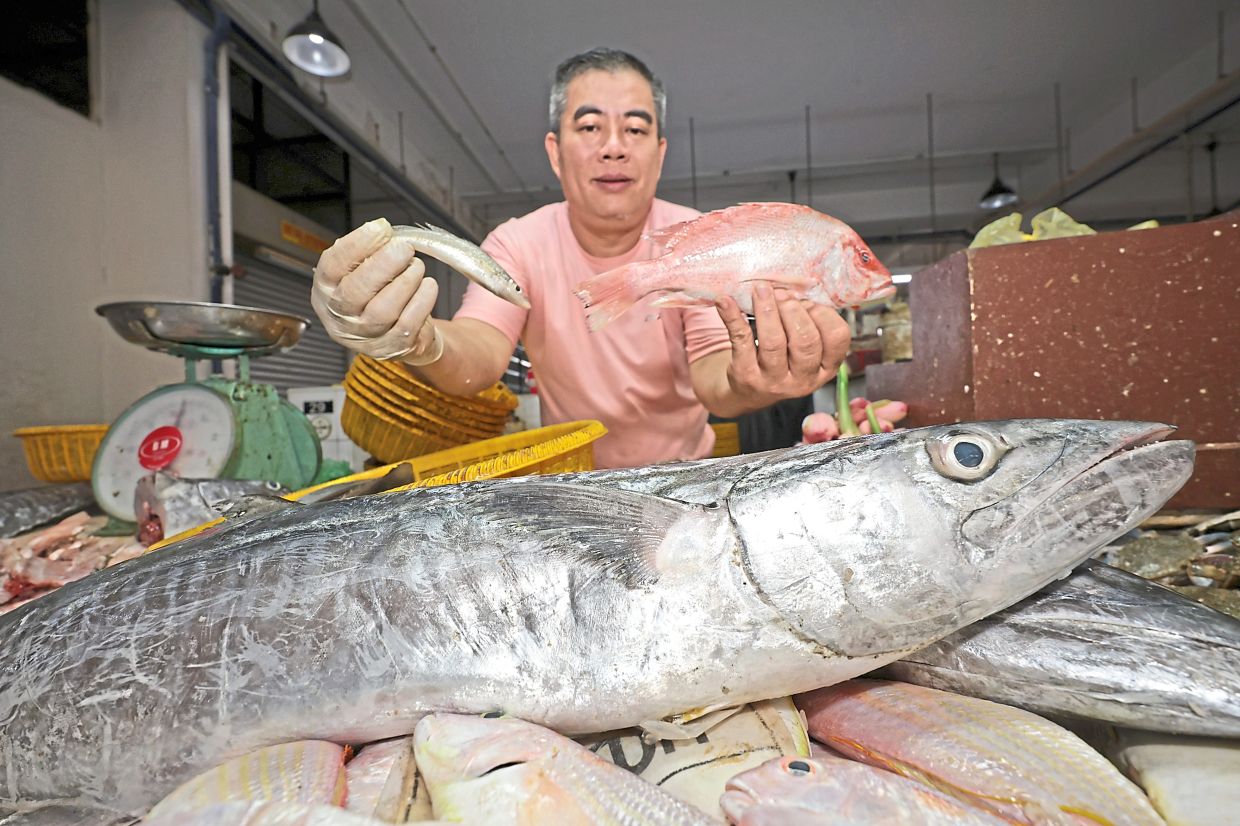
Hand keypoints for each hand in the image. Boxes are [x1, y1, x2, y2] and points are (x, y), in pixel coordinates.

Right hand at [310, 218, 442, 362]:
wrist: (399, 331)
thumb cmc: (378, 293)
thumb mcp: (364, 269)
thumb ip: (369, 251)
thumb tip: (384, 231)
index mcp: (326, 289)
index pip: (333, 266)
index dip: (356, 245)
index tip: (381, 228)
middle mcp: (339, 316)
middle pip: (356, 291)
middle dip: (383, 265)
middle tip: (404, 248)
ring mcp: (364, 337)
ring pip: (382, 311)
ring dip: (405, 282)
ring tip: (417, 266)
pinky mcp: (390, 349)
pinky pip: (407, 325)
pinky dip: (421, 301)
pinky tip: (429, 285)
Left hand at [715, 282, 850, 406]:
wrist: (748, 391)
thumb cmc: (782, 359)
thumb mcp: (802, 348)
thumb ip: (806, 321)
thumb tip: (794, 289)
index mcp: (825, 368)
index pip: (837, 338)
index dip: (823, 313)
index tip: (807, 301)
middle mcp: (803, 379)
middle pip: (806, 341)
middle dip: (793, 311)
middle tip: (781, 295)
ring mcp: (774, 381)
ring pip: (774, 342)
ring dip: (767, 310)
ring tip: (760, 291)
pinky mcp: (746, 376)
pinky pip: (741, 341)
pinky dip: (732, 317)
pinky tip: (725, 301)